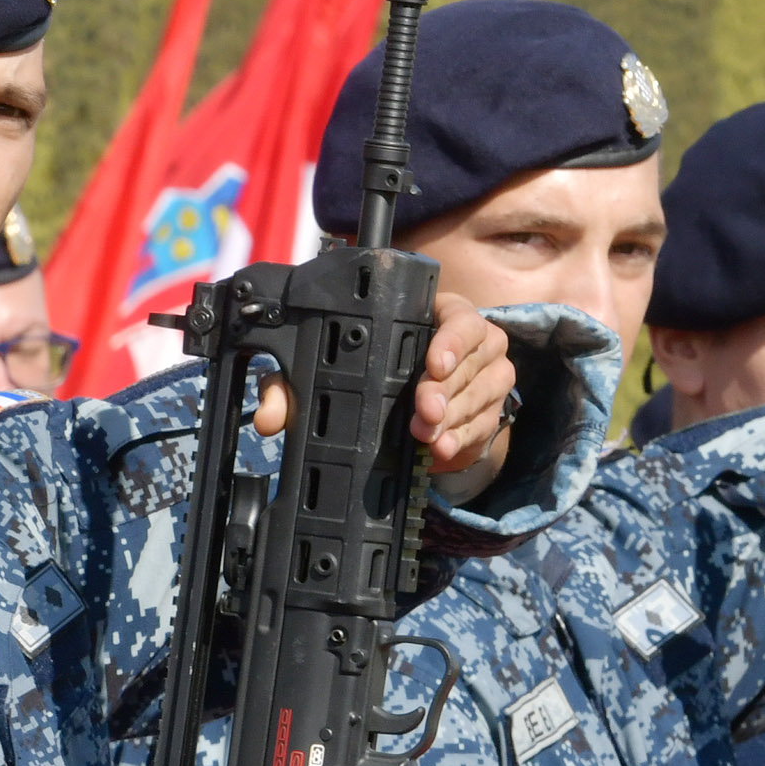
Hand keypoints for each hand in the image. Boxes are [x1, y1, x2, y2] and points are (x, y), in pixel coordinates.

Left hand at [240, 305, 518, 497]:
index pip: (460, 318)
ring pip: (483, 394)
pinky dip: (464, 439)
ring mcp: (490, 377)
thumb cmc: (368, 369)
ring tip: (427, 435)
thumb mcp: (324, 370)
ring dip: (456, 417)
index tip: (433, 364)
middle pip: (473, 362)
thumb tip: (269, 417)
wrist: (410, 403)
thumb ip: (291, 386)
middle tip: (422, 412)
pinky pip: (488, 425)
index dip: (451, 340)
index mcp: (439, 315)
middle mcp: (475, 342)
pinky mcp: (494, 411)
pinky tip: (442, 450)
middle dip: (446, 390)